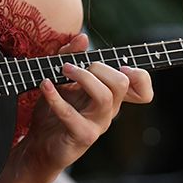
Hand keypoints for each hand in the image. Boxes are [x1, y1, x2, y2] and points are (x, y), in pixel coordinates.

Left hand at [22, 33, 153, 175]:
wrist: (38, 145)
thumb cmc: (54, 111)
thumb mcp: (62, 79)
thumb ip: (71, 56)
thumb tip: (83, 37)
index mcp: (111, 97)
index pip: (144, 91)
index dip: (141, 77)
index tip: (120, 65)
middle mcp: (109, 111)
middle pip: (121, 83)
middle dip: (99, 67)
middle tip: (73, 66)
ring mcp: (98, 125)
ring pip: (104, 97)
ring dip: (83, 78)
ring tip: (63, 70)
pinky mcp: (82, 137)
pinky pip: (72, 115)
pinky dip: (56, 97)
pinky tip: (45, 85)